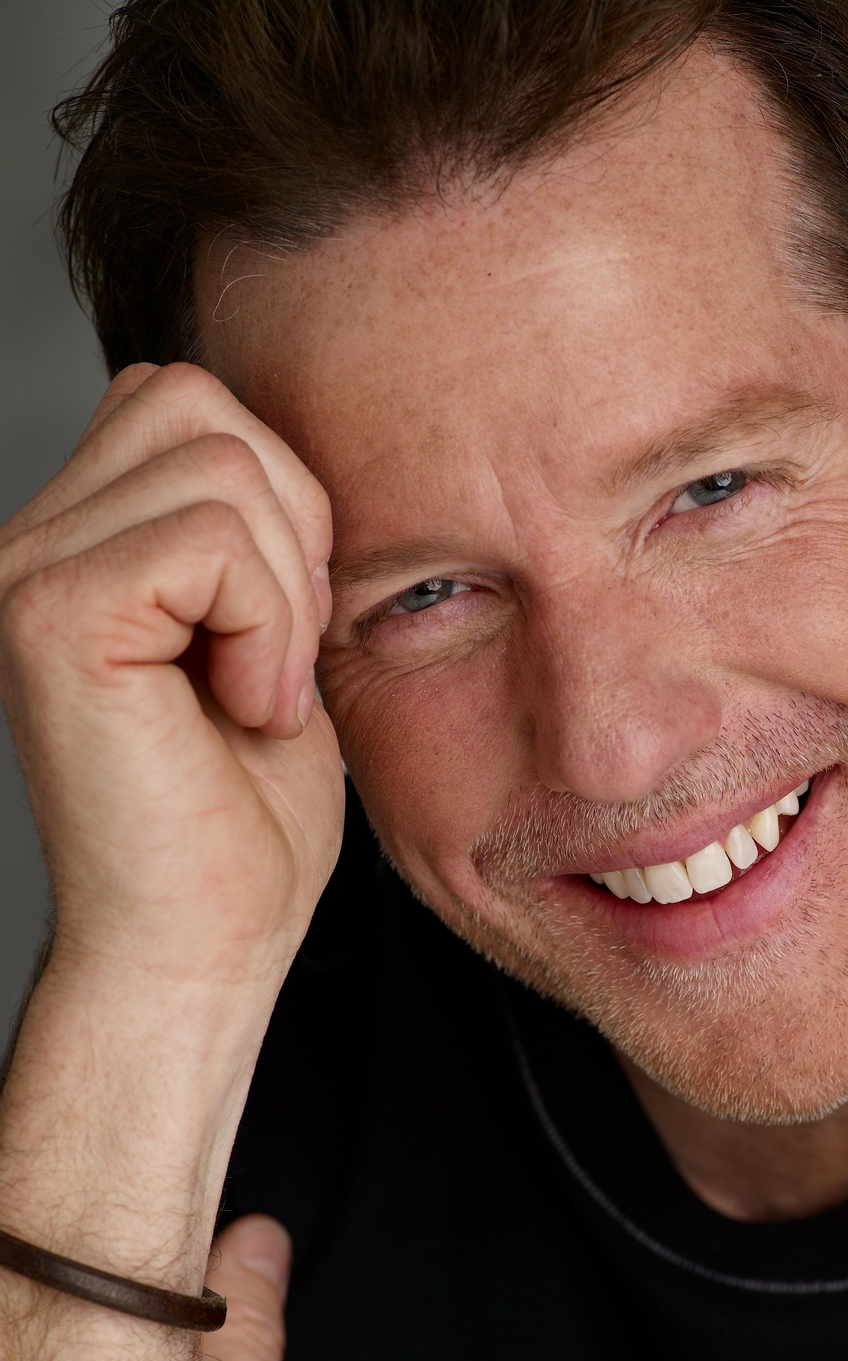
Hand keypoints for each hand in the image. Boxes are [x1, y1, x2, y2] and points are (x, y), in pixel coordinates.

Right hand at [0, 362, 342, 997]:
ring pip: (218, 460)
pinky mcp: (53, 616)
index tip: (280, 635)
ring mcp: (29, 572)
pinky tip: (243, 708)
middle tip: (276, 661)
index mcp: (79, 541)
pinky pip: (210, 539)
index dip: (277, 506)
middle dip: (288, 528)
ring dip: (285, 592)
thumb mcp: (270, 643)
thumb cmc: (240, 824)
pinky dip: (267, 627)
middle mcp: (33, 543)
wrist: (201, 943)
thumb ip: (256, 533)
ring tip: (256, 695)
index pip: (188, 402)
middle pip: (198, 403)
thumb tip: (284, 448)